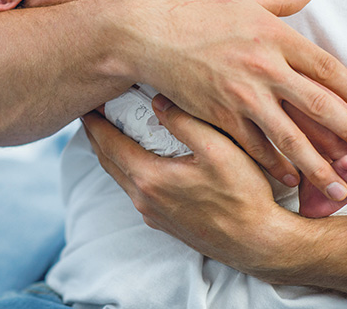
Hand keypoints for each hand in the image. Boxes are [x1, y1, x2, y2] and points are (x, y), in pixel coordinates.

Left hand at [81, 100, 306, 278]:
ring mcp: (152, 213)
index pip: (108, 143)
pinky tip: (141, 158)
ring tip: (112, 130)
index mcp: (148, 178)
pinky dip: (128, 169)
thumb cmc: (244, 197)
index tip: (86, 104)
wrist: (260, 245)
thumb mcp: (218, 149)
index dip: (94, 121)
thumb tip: (158, 100)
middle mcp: (143, 198)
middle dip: (97, 135)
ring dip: (112, 152)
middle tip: (93, 113)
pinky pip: (135, 190)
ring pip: (120, 176)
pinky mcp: (164, 222)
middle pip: (107, 160)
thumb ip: (185, 121)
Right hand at [122, 0, 346, 200]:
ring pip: (291, 137)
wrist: (143, 31)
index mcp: (275, 35)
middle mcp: (265, 68)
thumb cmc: (188, 8)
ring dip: (319, 165)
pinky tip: (289, 179)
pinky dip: (273, 165)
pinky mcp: (218, 114)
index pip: (329, 69)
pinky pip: (253, 145)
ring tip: (339, 188)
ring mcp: (242, 95)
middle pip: (321, 107)